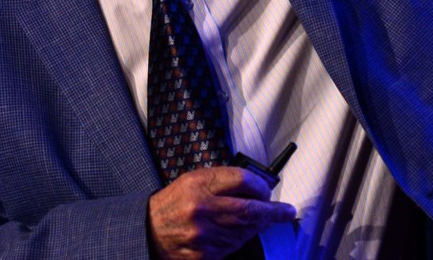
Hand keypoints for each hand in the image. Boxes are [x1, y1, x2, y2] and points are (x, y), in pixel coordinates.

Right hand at [147, 166, 297, 259]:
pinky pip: (233, 246)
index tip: (270, 191)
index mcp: (198, 186)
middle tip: (286, 212)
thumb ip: (222, 180)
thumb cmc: (172, 204)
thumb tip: (255, 185)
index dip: (261, 186)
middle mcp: (201, 210)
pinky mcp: (204, 254)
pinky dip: (241, 239)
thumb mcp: (193, 181)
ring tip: (262, 220)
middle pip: (250, 210)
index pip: (242, 181)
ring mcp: (203, 236)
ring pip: (245, 230)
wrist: (147, 231)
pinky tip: (241, 233)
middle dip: (273, 212)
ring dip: (258, 226)